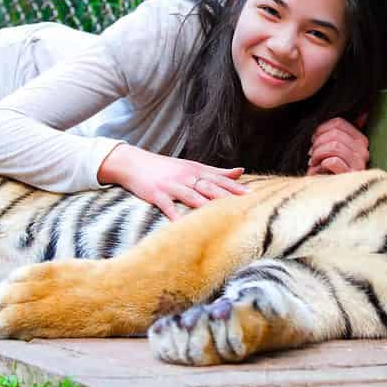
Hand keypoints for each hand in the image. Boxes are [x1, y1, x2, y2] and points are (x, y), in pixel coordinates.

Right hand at [97, 144, 248, 219]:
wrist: (134, 163)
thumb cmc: (166, 168)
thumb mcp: (192, 166)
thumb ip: (217, 172)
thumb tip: (241, 171)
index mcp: (196, 170)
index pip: (219, 179)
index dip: (235, 187)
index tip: (252, 195)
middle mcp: (186, 177)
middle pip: (209, 186)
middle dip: (227, 195)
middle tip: (243, 203)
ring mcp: (171, 185)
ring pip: (191, 195)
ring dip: (206, 204)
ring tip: (220, 214)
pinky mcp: (156, 194)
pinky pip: (167, 205)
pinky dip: (175, 214)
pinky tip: (183, 224)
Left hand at [307, 115, 369, 174]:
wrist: (327, 194)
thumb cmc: (327, 170)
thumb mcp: (332, 149)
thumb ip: (337, 132)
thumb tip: (354, 113)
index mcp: (360, 141)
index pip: (339, 123)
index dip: (321, 129)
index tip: (313, 140)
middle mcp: (364, 151)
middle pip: (335, 134)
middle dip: (318, 143)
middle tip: (311, 154)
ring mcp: (360, 164)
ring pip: (334, 146)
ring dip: (318, 154)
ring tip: (314, 162)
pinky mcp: (352, 176)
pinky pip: (333, 161)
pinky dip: (322, 165)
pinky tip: (320, 170)